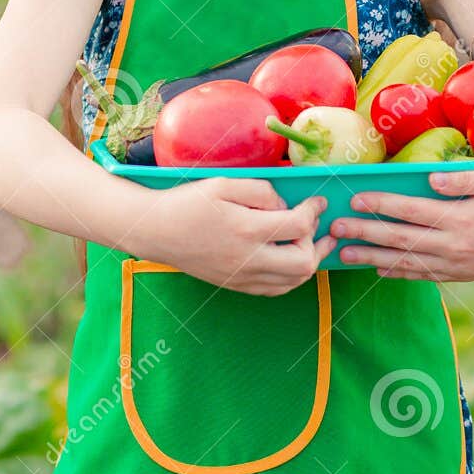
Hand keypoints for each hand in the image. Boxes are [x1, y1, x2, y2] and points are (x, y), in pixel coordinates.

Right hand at [131, 176, 334, 295]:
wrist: (156, 231)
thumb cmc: (188, 203)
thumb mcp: (223, 184)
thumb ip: (261, 191)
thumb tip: (285, 205)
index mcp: (246, 229)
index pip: (298, 226)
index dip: (314, 211)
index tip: (318, 200)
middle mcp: (247, 259)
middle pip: (304, 263)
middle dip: (316, 241)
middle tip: (312, 223)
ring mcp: (242, 277)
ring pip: (294, 281)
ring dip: (309, 260)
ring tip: (311, 241)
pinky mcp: (236, 285)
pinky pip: (276, 289)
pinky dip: (291, 275)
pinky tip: (290, 257)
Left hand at [330, 168, 473, 279]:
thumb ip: (464, 179)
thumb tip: (430, 177)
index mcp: (461, 219)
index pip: (410, 211)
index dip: (380, 204)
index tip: (354, 199)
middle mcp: (454, 246)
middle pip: (400, 239)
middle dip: (364, 233)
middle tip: (333, 229)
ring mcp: (456, 264)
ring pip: (406, 263)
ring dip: (372, 258)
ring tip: (344, 255)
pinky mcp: (461, 275)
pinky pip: (423, 276)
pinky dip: (399, 273)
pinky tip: (379, 270)